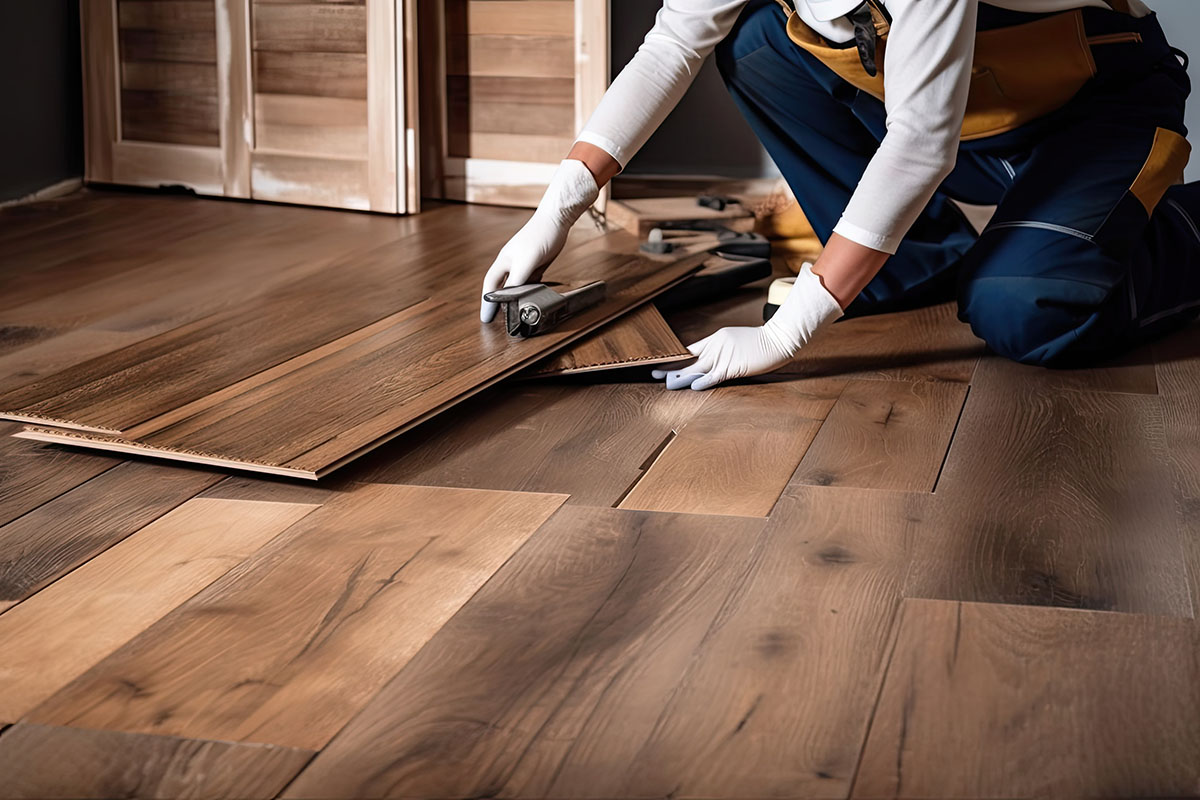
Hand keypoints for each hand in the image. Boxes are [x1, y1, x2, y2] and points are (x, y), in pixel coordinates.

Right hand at [480, 159, 598, 322]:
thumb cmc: (539, 236)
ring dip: (515, 298)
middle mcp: (512, 263)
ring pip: (517, 286)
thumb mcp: (526, 261)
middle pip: (501, 286)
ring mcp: (525, 264)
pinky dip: (529, 291)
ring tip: (515, 314)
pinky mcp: (537, 264)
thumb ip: (517, 281)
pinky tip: (533, 298)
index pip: (490, 285)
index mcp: (504, 261)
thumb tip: (509, 298)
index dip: (487, 302)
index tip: (485, 317)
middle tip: (497, 319)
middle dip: (498, 302)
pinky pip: (530, 282)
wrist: (556, 220)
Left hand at [652, 263, 842, 390]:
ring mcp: (724, 356)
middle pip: (689, 359)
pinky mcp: (734, 366)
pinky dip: (704, 381)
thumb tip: (708, 364)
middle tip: (654, 373)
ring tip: (666, 384)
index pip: (690, 350)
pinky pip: (716, 376)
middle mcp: (716, 346)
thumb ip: (721, 350)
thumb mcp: (736, 341)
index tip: (663, 363)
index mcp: (716, 338)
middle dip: (671, 368)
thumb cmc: (761, 342)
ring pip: (698, 369)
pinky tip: (694, 387)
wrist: (778, 338)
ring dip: (681, 377)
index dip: (676, 357)